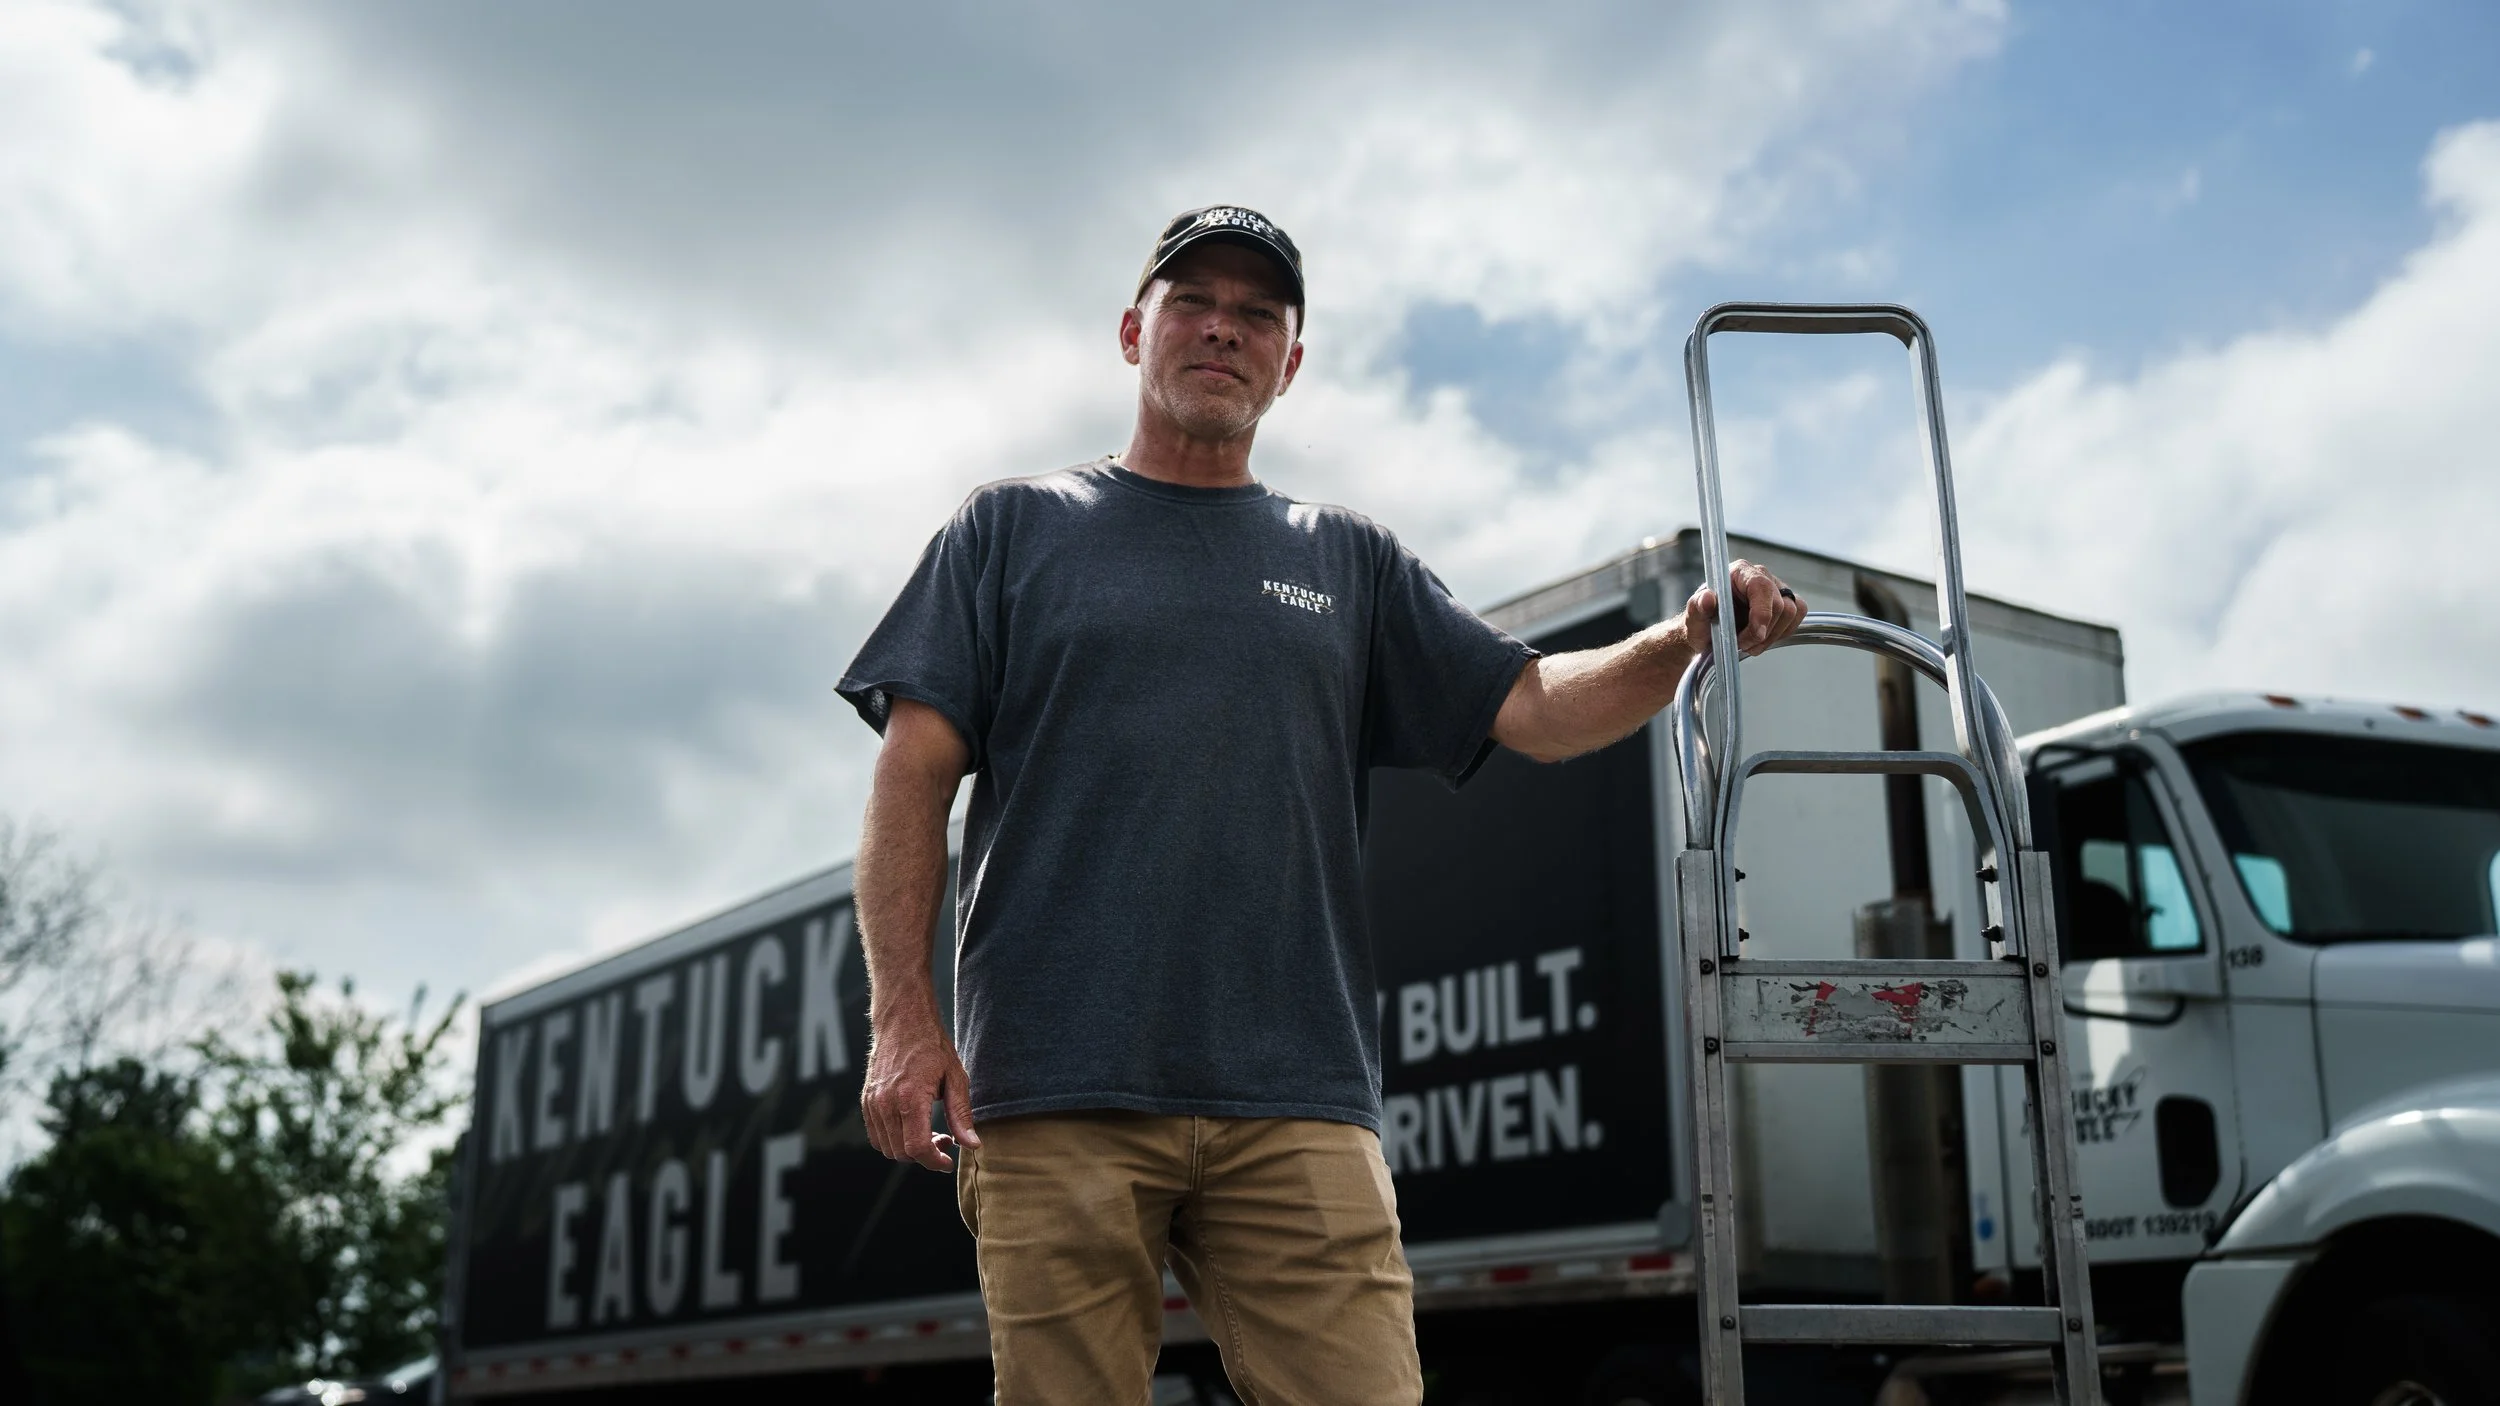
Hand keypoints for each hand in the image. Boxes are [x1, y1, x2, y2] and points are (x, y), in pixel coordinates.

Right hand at [860, 1011, 978, 1171]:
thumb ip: (961, 1115)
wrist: (903, 1021)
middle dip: (925, 1156)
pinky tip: (912, 1126)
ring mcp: (872, 1103)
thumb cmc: (932, 1046)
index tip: (948, 1162)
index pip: (916, 1148)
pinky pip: (876, 1136)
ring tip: (930, 1133)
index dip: (933, 1162)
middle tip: (945, 1140)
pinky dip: (894, 1141)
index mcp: (909, 1097)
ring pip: (887, 1148)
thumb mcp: (956, 1077)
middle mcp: (885, 1103)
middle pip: (901, 1152)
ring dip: (909, 1150)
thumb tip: (971, 1145)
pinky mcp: (866, 1101)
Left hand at [1680, 559, 1805, 657]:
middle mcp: (1760, 575)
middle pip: (1780, 604)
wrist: (1708, 634)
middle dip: (1763, 632)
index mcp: (1738, 572)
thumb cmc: (1701, 623)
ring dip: (1773, 636)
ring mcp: (1775, 588)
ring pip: (1792, 611)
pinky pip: (1798, 615)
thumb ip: (1697, 608)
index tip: (1754, 637)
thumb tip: (1708, 598)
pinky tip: (1764, 640)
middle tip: (1744, 645)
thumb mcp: (1693, 619)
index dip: (1762, 614)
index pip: (1761, 587)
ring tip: (1751, 645)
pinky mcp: (1785, 602)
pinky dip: (1783, 632)